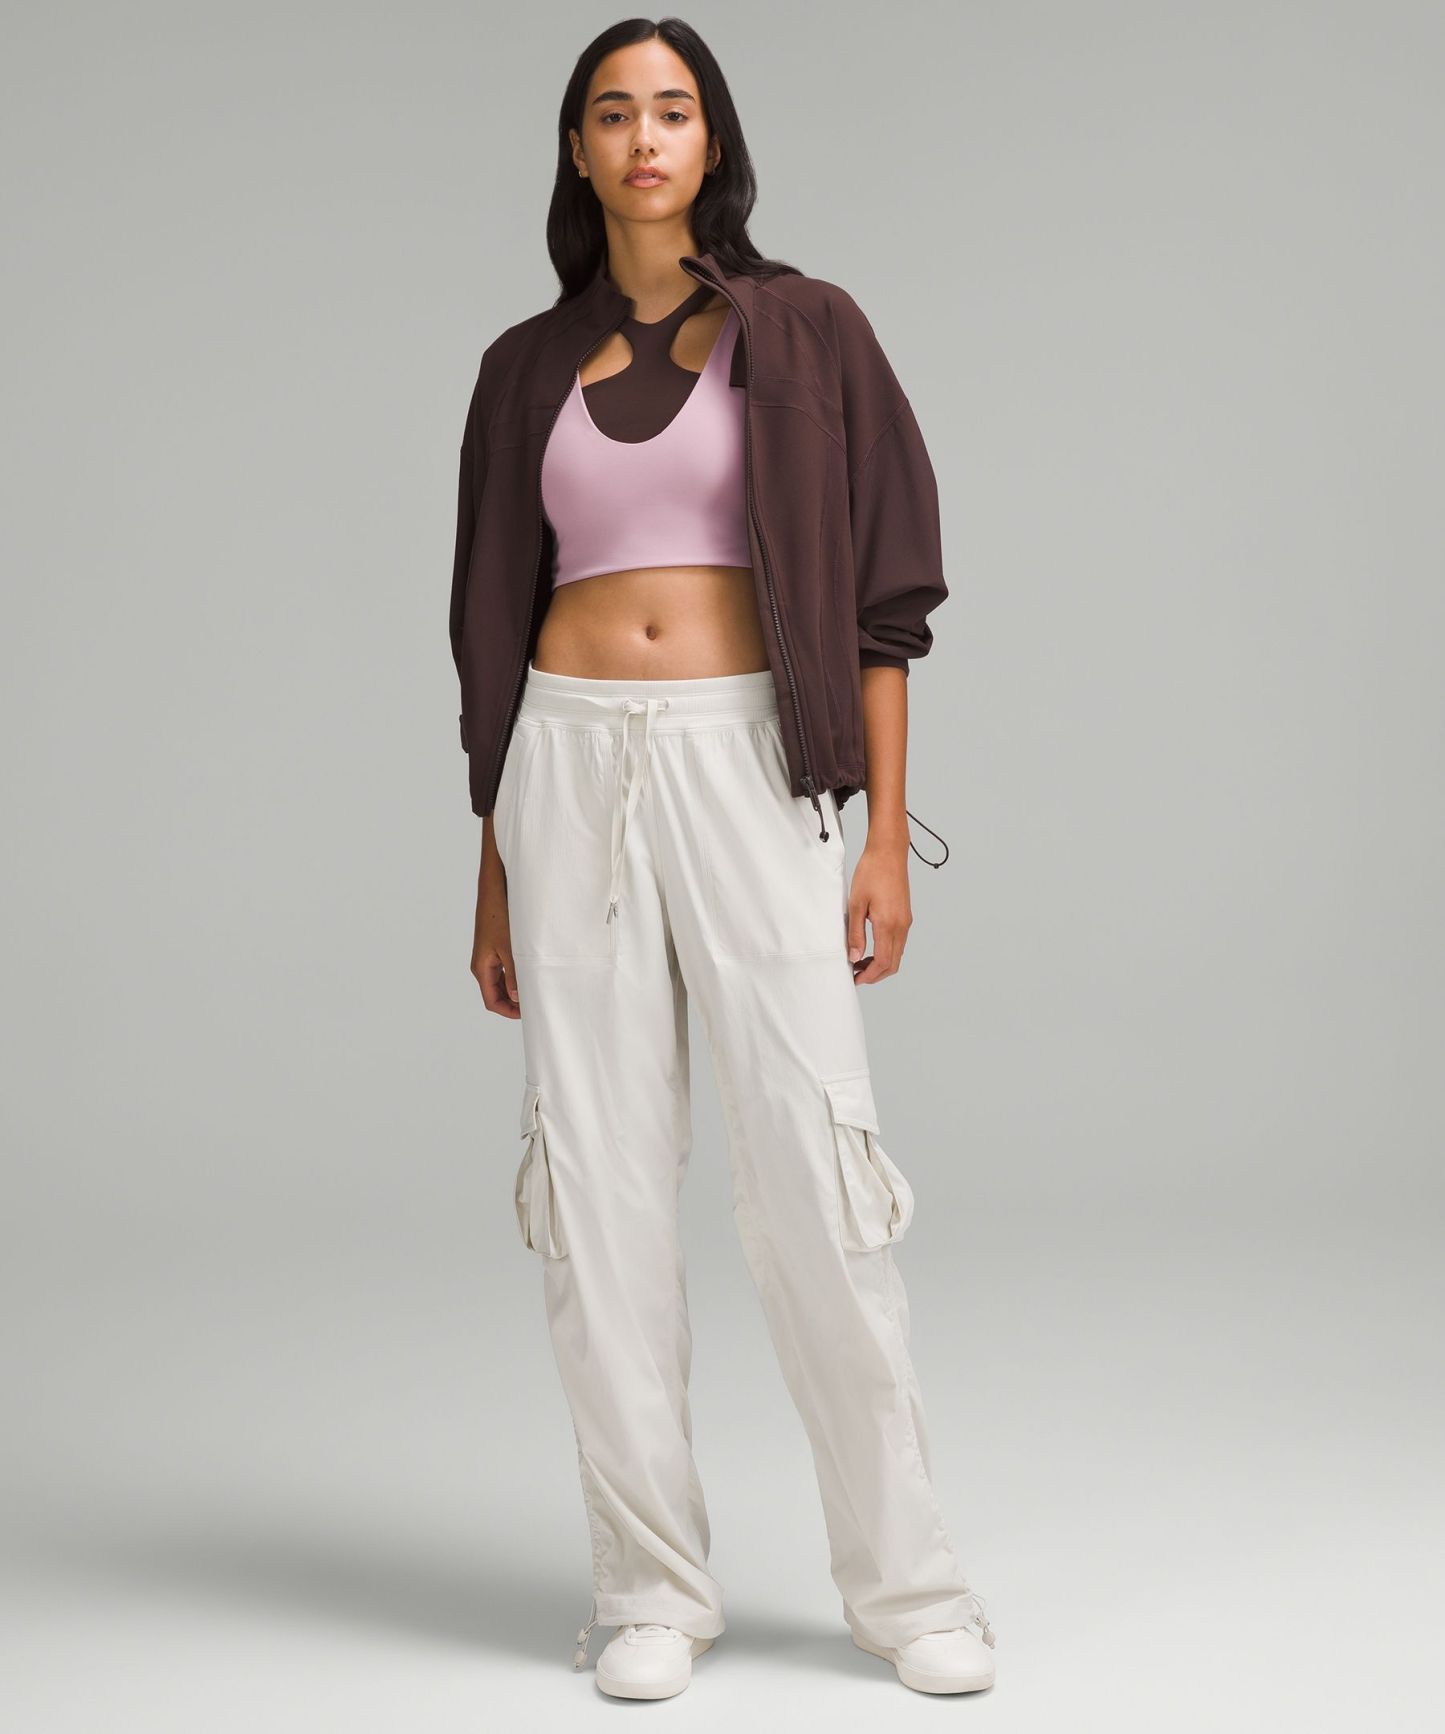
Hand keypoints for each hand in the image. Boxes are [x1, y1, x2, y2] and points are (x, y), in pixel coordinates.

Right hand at [472, 823, 521, 1016]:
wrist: (494, 889)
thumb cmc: (499, 915)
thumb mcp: (510, 948)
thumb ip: (514, 974)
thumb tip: (518, 997)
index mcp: (481, 968)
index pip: (492, 1001)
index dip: (509, 1011)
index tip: (528, 1013)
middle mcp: (483, 964)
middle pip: (497, 994)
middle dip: (515, 1002)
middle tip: (537, 1003)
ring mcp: (489, 955)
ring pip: (502, 982)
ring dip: (517, 988)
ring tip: (538, 988)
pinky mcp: (496, 946)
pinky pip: (506, 969)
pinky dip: (517, 975)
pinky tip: (533, 972)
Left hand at [846, 839, 911, 983]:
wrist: (889, 852)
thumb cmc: (871, 872)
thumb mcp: (856, 904)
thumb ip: (856, 933)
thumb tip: (855, 957)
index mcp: (889, 924)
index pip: (883, 962)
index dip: (869, 975)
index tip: (855, 979)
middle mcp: (902, 926)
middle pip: (893, 964)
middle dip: (875, 974)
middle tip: (856, 974)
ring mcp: (906, 921)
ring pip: (897, 954)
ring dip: (881, 963)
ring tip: (860, 961)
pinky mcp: (905, 916)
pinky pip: (899, 942)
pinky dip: (887, 951)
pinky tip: (871, 947)